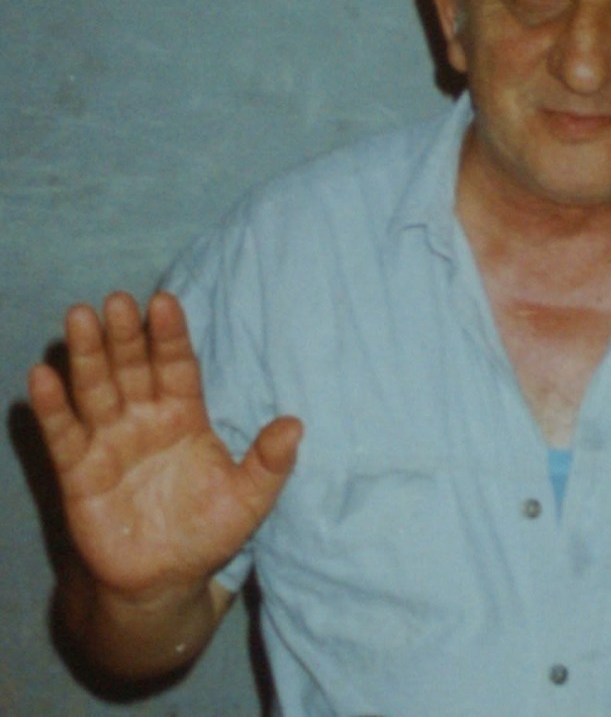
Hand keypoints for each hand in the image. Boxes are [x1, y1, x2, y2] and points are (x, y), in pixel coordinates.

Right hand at [28, 291, 301, 601]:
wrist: (165, 581)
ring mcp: (110, 442)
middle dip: (126, 334)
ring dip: (87, 355)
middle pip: (134, 367)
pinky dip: (54, 408)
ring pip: (97, 389)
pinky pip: (64, 435)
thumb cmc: (209, 531)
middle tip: (117, 300)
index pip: (178, 365)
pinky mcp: (79, 473)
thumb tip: (296, 425)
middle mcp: (145, 419)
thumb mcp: (249, 499)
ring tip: (79, 318)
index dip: (171, 335)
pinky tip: (43, 377)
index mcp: (186, 415)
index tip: (165, 302)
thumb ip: (270, 462)